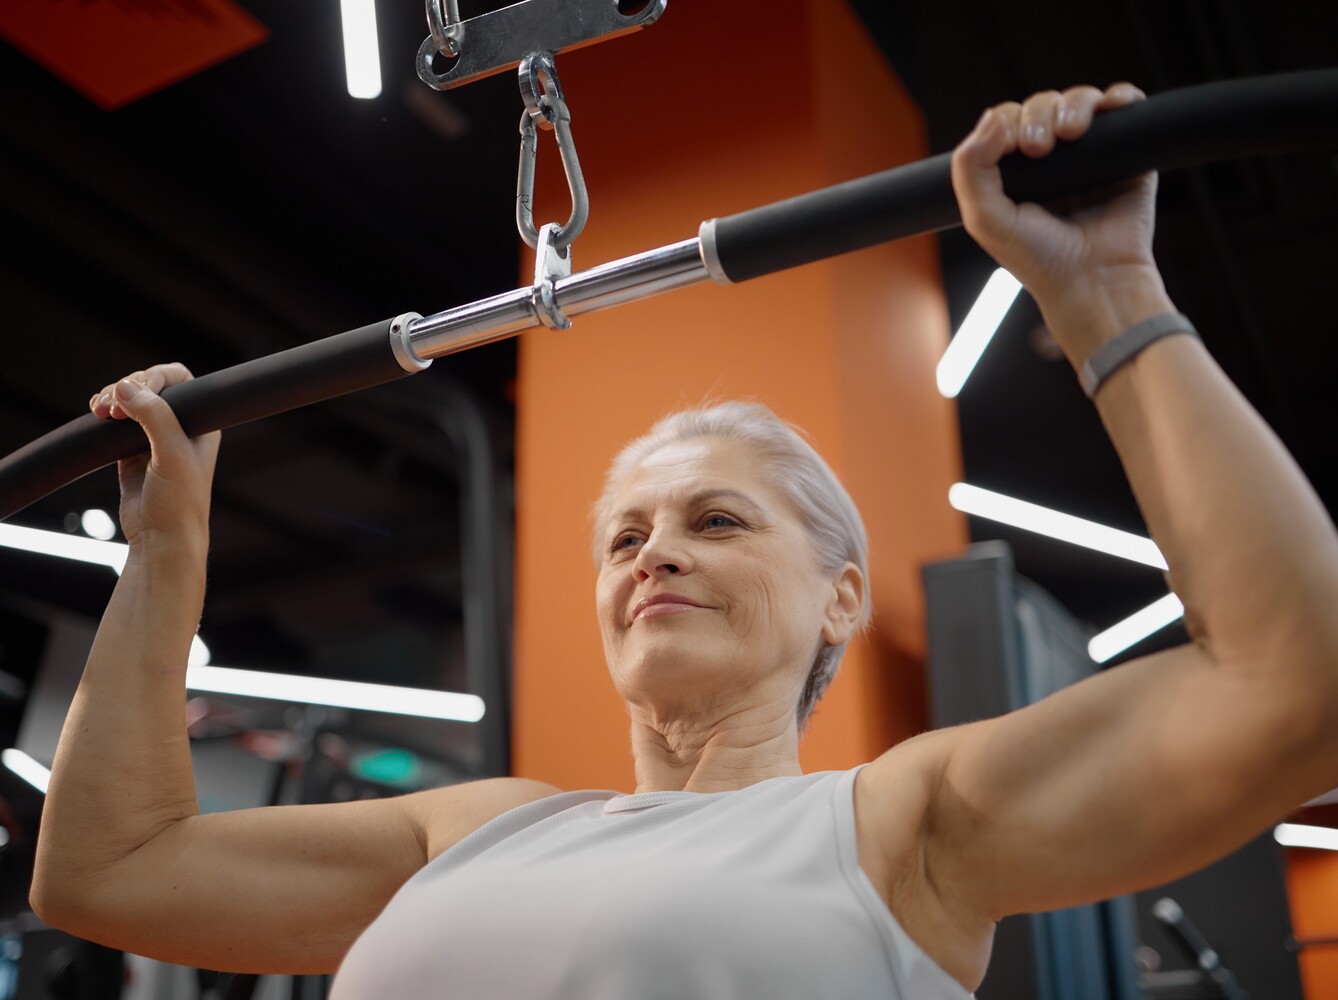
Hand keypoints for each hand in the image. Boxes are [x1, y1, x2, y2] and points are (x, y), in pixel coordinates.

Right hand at [89, 363, 219, 548]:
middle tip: (111, 407)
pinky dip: (105, 414)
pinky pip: (116, 423)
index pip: (179, 381)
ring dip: (113, 399)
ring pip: (130, 403)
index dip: (155, 377)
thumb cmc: (180, 501)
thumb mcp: (172, 453)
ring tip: (101, 411)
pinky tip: (96, 413)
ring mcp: (154, 439)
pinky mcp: (131, 452)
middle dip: (128, 388)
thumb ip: (154, 416)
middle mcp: (179, 427)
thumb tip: (126, 387)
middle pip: (150, 387)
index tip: (137, 392)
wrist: (161, 537)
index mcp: (200, 423)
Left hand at [951, 83, 1173, 361]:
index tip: (1016, 149)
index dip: (1007, 122)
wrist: (1093, 281)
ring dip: (1074, 103)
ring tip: (1071, 132)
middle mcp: (1052, 158)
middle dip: (1038, 114)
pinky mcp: (1127, 153)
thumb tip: (993, 116)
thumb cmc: (1038, 259)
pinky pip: (1125, 107)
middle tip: (1040, 148)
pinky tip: (1112, 105)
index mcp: (1015, 170)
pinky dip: (1120, 96)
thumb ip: (970, 169)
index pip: (1006, 121)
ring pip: (1080, 101)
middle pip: (1042, 104)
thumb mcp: (986, 220)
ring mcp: (1090, 154)